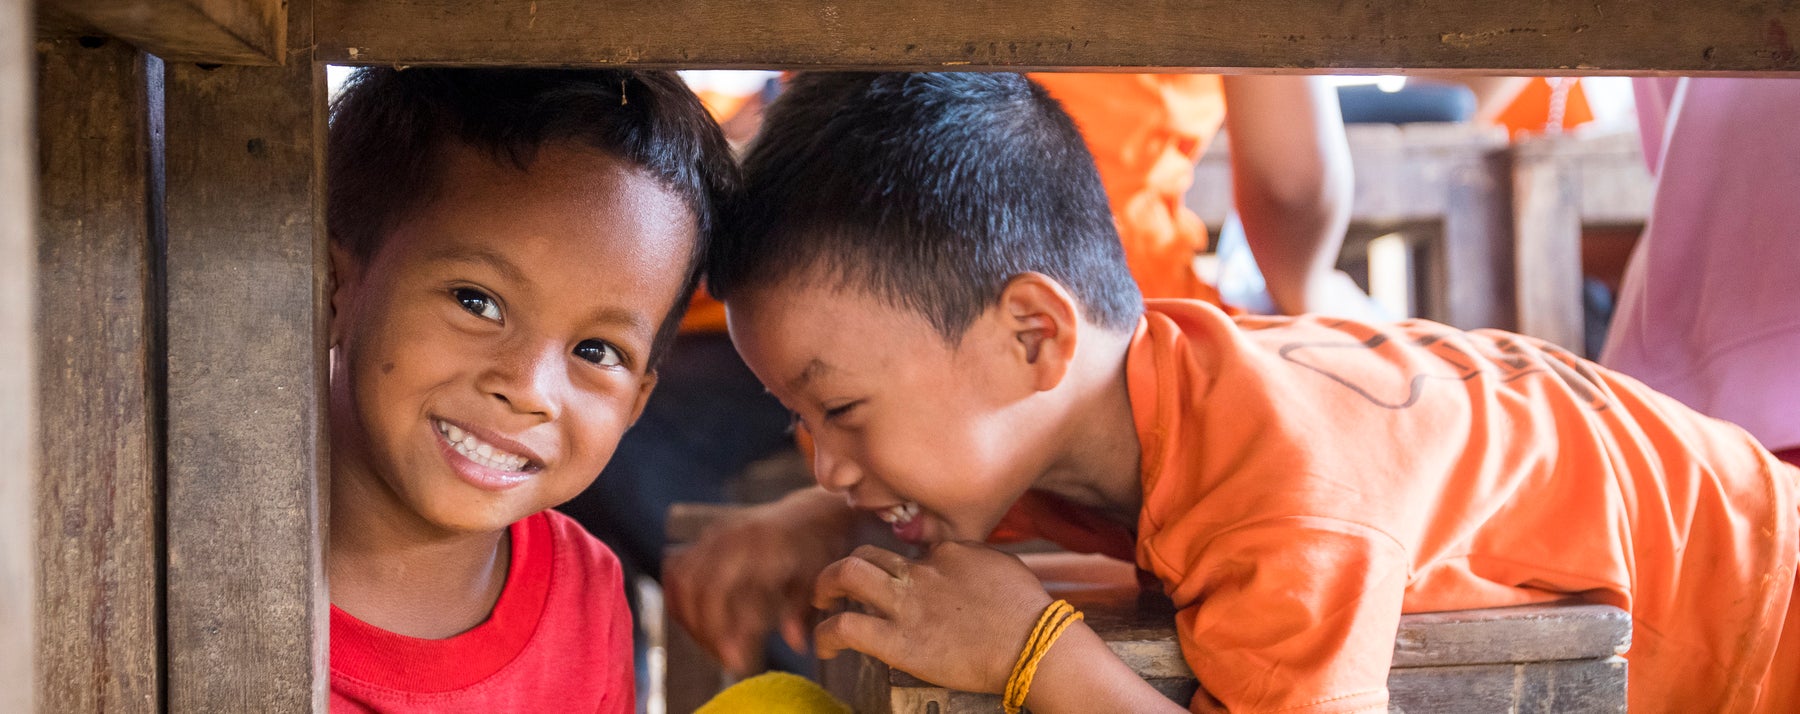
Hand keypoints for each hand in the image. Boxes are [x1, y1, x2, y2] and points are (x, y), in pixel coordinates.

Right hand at [665, 488, 853, 673]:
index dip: (716, 627)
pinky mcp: (705, 539)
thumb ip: (802, 610)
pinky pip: (677, 571)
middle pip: (690, 588)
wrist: (809, 512)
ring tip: (715, 645)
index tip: (732, 659)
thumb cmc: (817, 548)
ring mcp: (713, 534)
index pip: (714, 589)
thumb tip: (796, 644)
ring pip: (679, 580)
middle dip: (702, 630)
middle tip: (725, 658)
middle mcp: (727, 536)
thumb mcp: (816, 576)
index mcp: (754, 544)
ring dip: (690, 618)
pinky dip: (681, 600)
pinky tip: (699, 624)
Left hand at [812, 541, 1054, 693]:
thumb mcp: (1002, 567)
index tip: (898, 585)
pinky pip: (847, 628)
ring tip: (819, 602)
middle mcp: (922, 570)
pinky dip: (826, 634)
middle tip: (835, 583)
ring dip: (825, 586)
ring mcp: (908, 603)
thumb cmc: (1030, 612)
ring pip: (848, 574)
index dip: (898, 568)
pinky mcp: (899, 641)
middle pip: (868, 552)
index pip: (910, 550)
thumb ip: (976, 563)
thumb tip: (967, 567)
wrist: (1035, 642)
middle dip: (844, 566)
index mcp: (949, 552)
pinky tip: (824, 645)